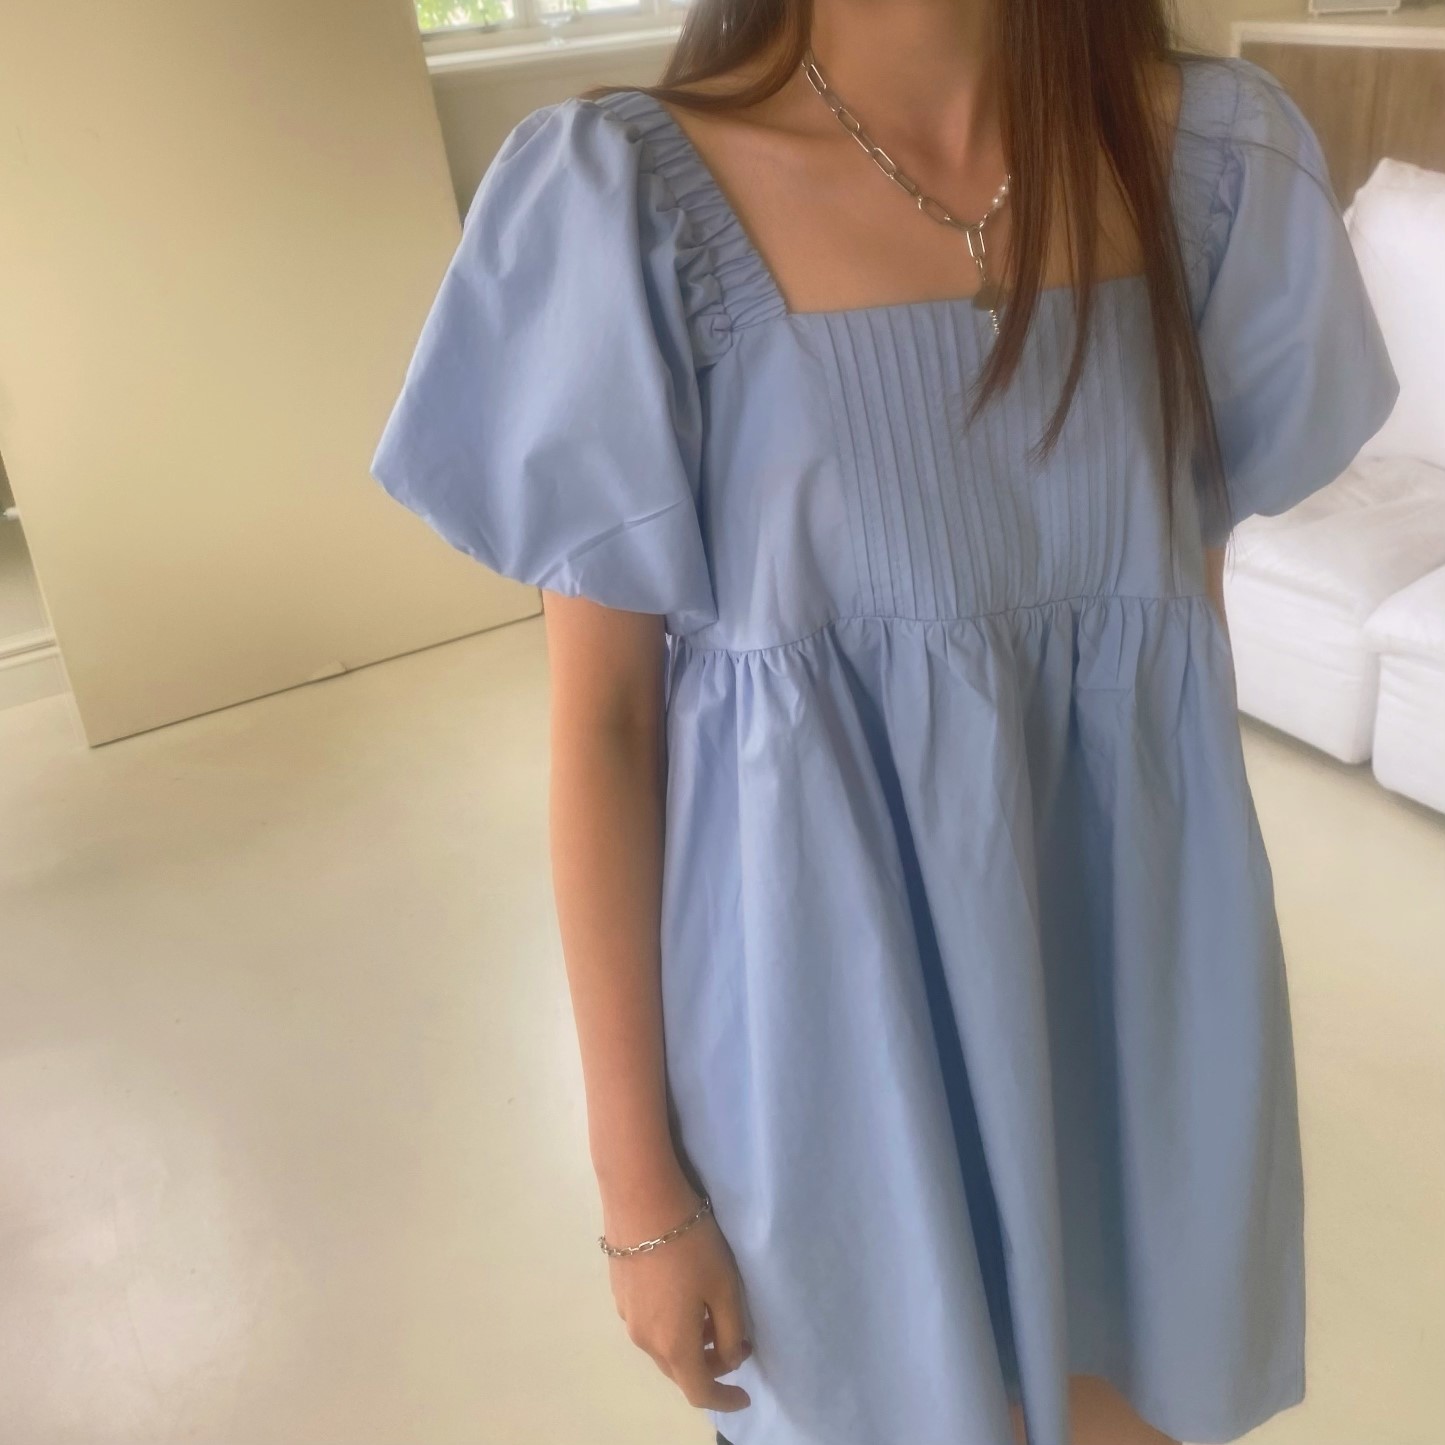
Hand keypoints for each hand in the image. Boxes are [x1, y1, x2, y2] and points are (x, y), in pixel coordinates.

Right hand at [603, 1180, 752, 1412]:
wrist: (641, 1197)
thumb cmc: (691, 1244)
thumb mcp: (725, 1286)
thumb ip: (731, 1331)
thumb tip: (729, 1357)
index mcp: (674, 1344)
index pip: (699, 1391)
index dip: (724, 1399)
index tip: (745, 1396)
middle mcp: (645, 1339)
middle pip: (680, 1370)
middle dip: (710, 1367)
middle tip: (737, 1343)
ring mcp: (627, 1316)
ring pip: (662, 1347)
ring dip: (690, 1344)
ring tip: (713, 1316)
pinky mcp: (619, 1292)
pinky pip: (649, 1324)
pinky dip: (671, 1325)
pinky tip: (684, 1295)